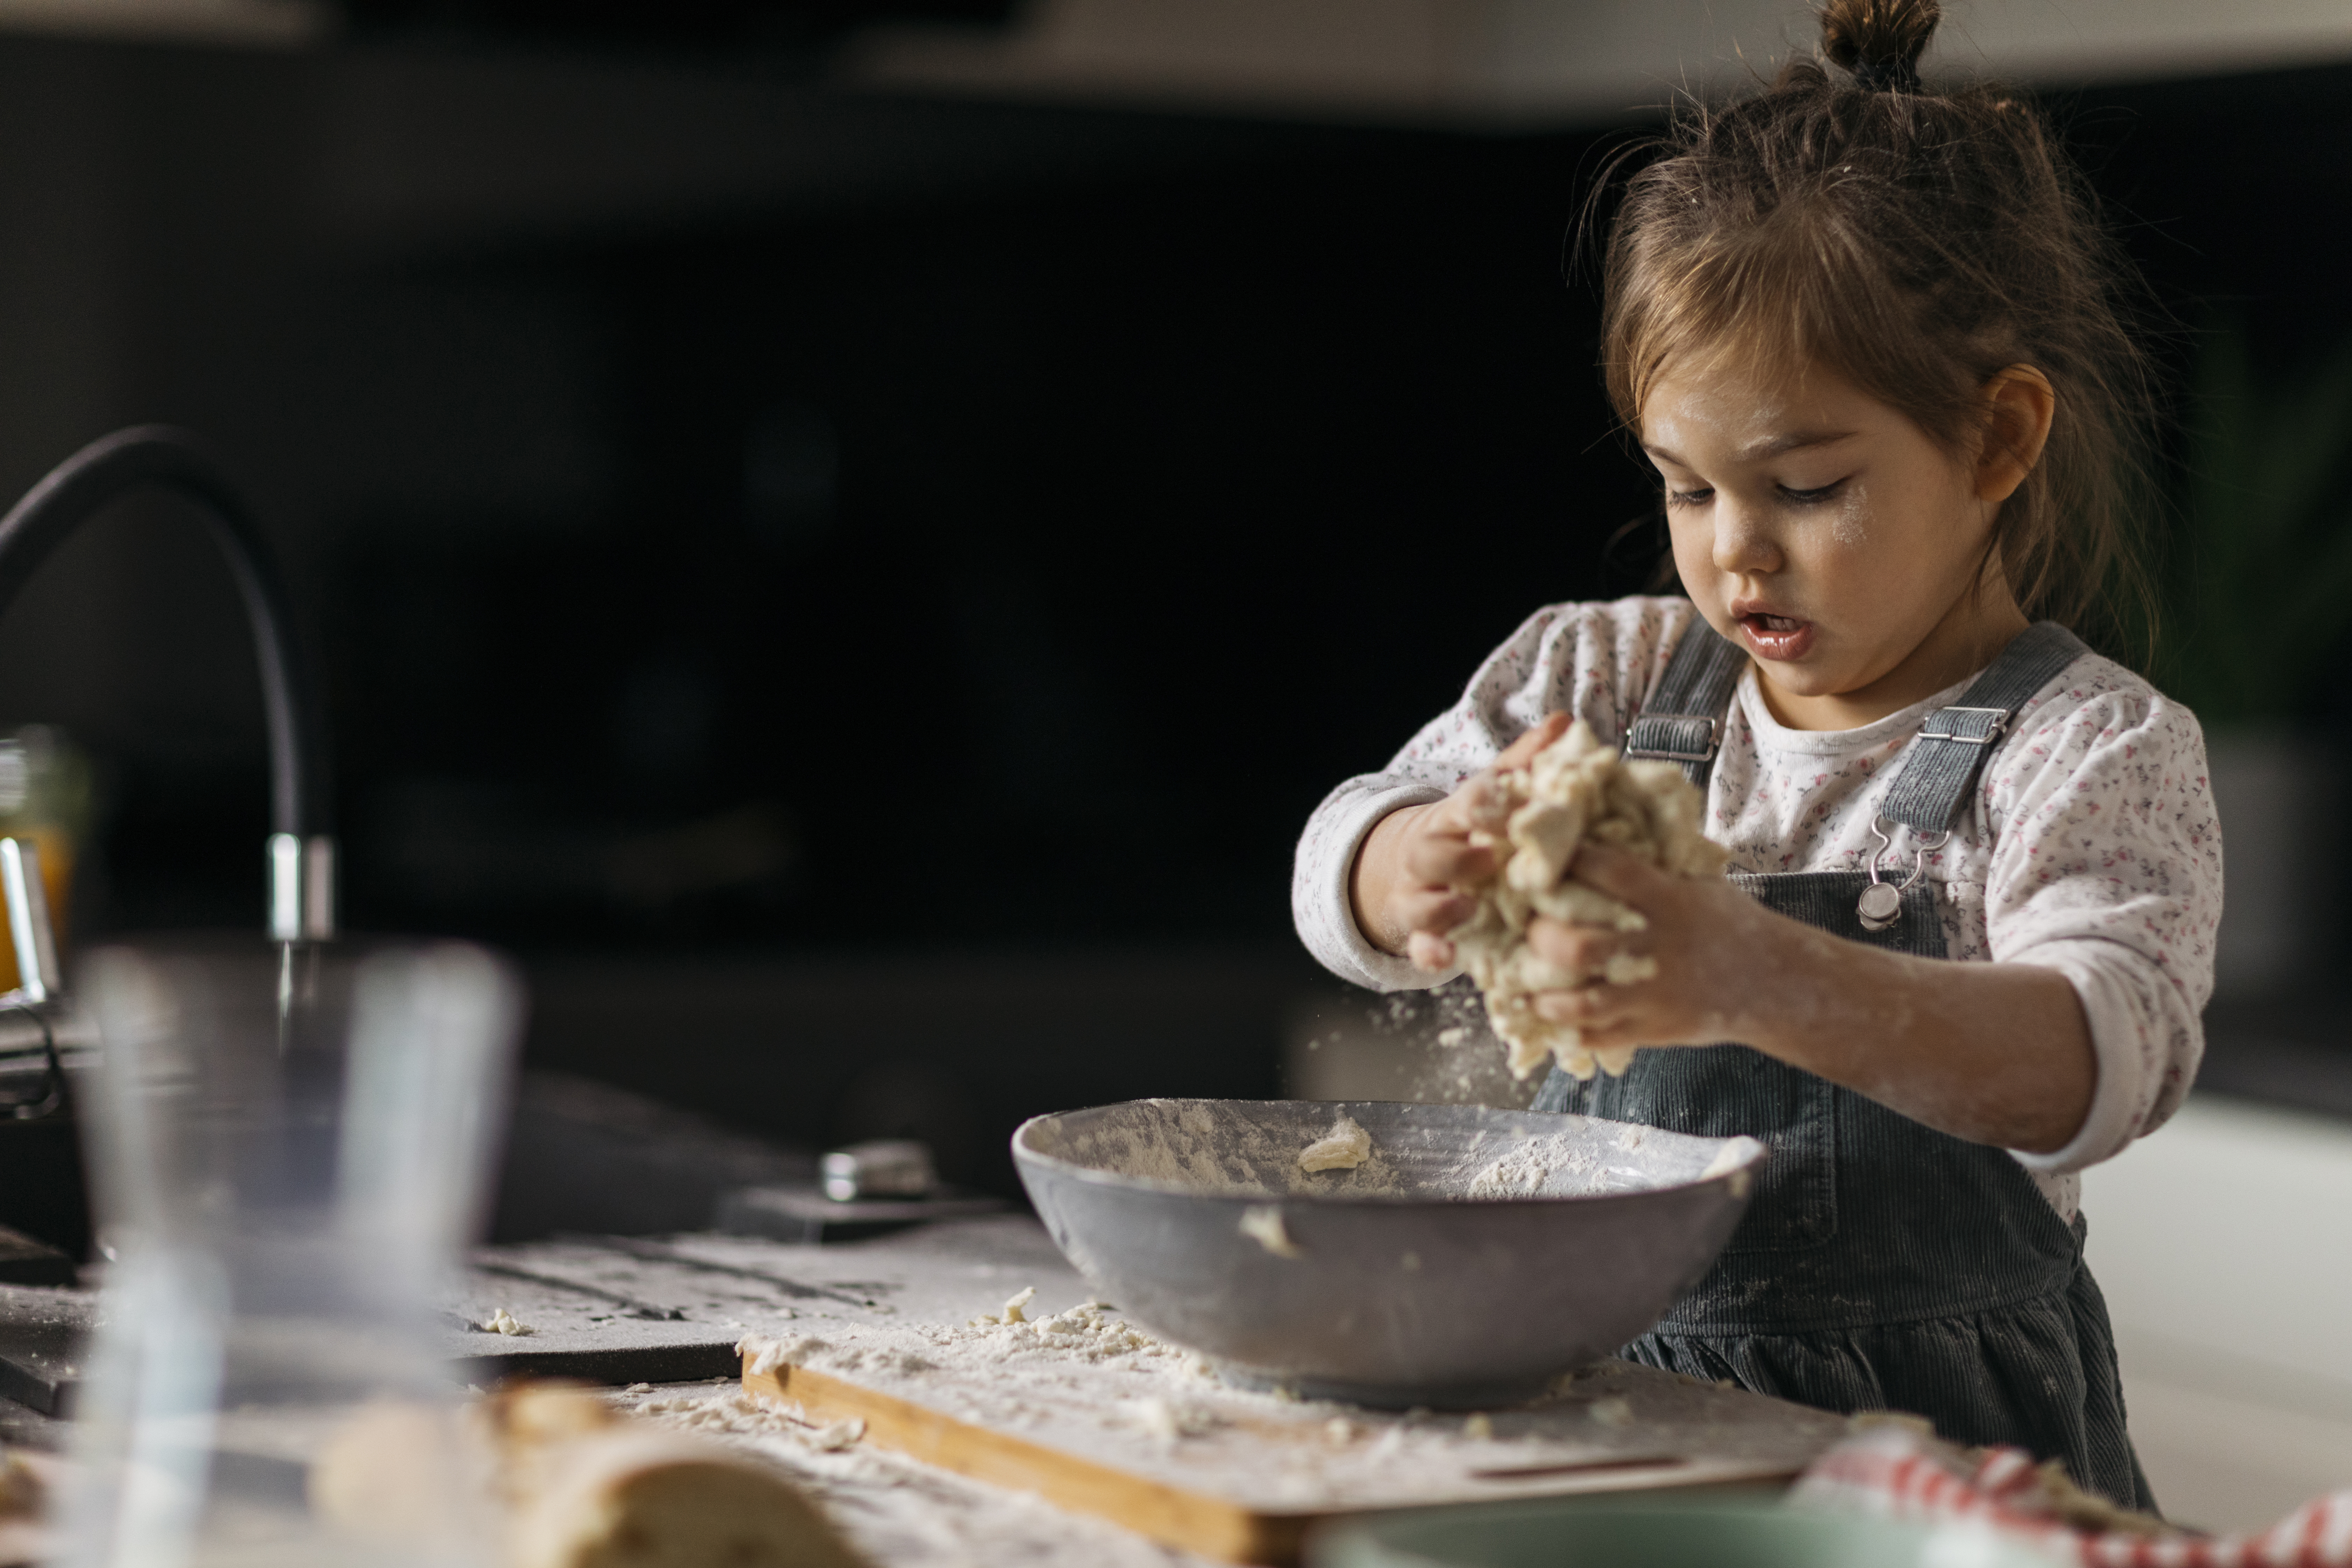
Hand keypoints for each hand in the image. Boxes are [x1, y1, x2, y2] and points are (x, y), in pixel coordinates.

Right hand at [1349, 713, 1569, 964]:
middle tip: (1489, 861)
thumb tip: (1563, 722)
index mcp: (1456, 815)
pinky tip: (1445, 959)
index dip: (1483, 805)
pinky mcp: (1421, 932)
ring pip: (1417, 901)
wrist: (1422, 866)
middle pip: (1429, 852)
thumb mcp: (1498, 793)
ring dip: (1439, 909)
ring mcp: (1421, 894)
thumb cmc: (1476, 828)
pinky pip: (1418, 946)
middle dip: (1456, 859)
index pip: (1465, 803)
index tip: (1507, 807)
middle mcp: (1432, 853)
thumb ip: (1527, 762)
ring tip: (1468, 911)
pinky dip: (1428, 953)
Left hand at [1523, 842, 2096, 1152]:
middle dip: (1538, 936)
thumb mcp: (1696, 878)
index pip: (1604, 869)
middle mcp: (1656, 947)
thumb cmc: (1727, 920)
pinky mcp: (1653, 1031)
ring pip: (1577, 999)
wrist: (1779, 982)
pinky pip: (1596, 1035)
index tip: (1529, 851)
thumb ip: (1650, 855)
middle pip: (1577, 942)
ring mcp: (1653, 995)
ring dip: (1541, 992)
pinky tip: (1545, 1016)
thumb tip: (1602, 805)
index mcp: (1667, 899)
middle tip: (1517, 926)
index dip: (1561, 858)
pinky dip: (1566, 1030)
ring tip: (1520, 980)